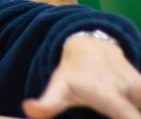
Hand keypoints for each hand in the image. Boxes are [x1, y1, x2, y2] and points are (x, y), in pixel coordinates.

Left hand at [23, 36, 140, 118]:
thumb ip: (47, 103)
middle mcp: (127, 88)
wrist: (89, 45)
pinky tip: (140, 103)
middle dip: (139, 111)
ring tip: (139, 109)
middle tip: (135, 114)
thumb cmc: (72, 73)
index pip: (125, 113)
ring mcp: (140, 85)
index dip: (130, 118)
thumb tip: (28, 109)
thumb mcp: (58, 87)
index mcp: (106, 93)